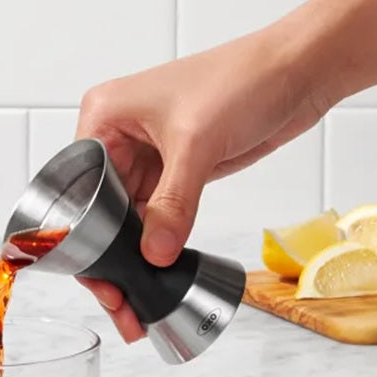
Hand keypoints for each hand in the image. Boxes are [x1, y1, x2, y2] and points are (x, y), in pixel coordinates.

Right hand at [75, 22, 329, 341]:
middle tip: (120, 305)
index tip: (102, 279)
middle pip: (99, 214)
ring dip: (132, 262)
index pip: (78, 190)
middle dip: (110, 262)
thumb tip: (155, 256)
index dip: (85, 239)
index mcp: (103, 116)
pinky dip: (156, 249)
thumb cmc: (244, 78)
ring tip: (136, 305)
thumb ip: (173, 203)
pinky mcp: (174, 173)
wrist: (298, 70)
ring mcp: (145, 158)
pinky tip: (155, 280)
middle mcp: (117, 137)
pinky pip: (155, 219)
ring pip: (126, 223)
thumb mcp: (197, 144)